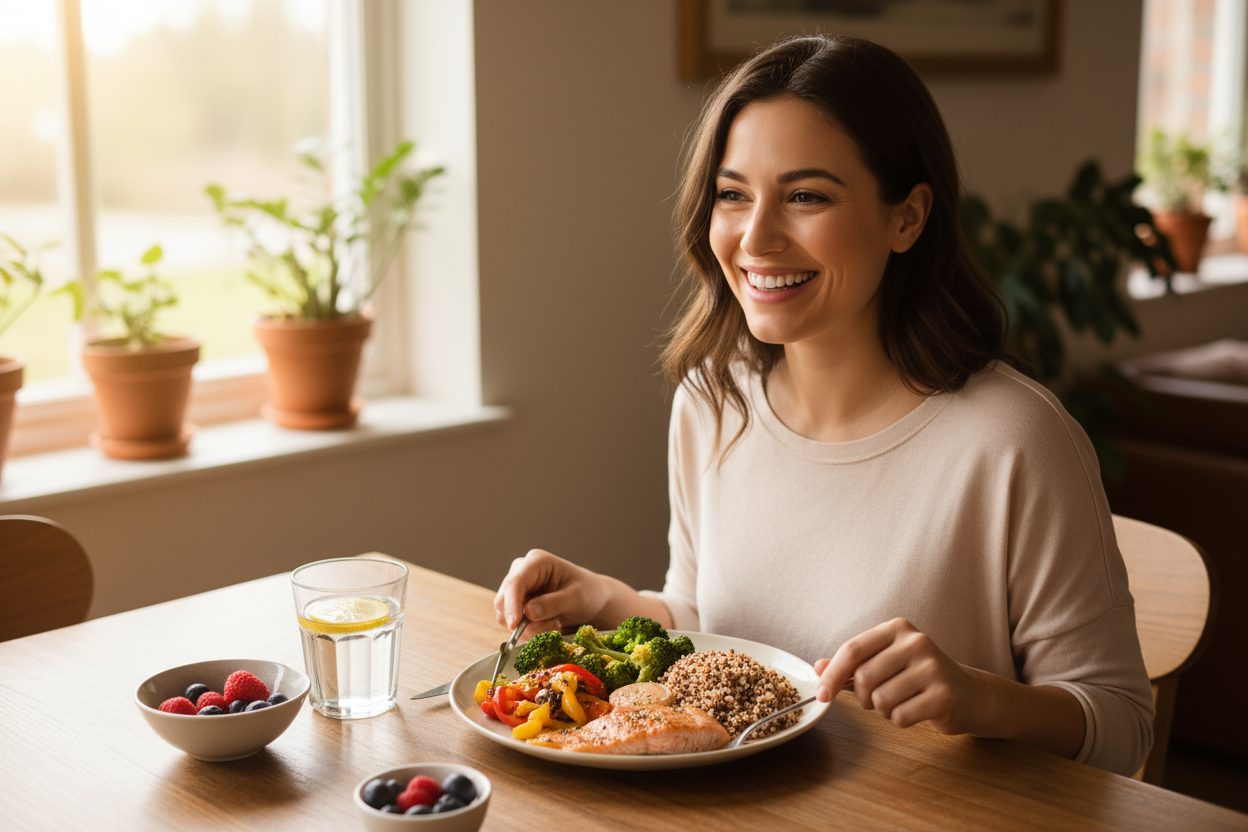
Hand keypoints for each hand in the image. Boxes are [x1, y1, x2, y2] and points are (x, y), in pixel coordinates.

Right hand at [493, 549, 611, 636]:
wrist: (593, 601)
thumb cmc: (588, 592)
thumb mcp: (577, 597)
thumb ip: (553, 603)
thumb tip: (528, 612)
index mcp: (536, 562)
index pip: (514, 583)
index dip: (511, 604)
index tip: (514, 625)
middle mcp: (521, 573)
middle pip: (503, 601)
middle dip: (523, 620)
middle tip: (553, 625)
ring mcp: (518, 590)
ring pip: (505, 616)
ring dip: (528, 627)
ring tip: (555, 624)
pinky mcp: (517, 606)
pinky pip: (514, 625)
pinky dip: (529, 630)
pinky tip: (550, 624)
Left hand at [813, 617, 982, 735]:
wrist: (968, 693)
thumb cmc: (918, 677)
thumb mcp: (884, 662)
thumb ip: (851, 664)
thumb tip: (818, 668)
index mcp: (897, 629)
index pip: (853, 650)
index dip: (832, 675)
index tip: (821, 695)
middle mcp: (916, 642)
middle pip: (863, 677)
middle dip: (863, 697)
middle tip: (877, 699)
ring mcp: (933, 668)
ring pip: (881, 700)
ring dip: (883, 710)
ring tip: (900, 702)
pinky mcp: (944, 695)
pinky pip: (901, 716)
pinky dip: (900, 720)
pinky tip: (915, 711)